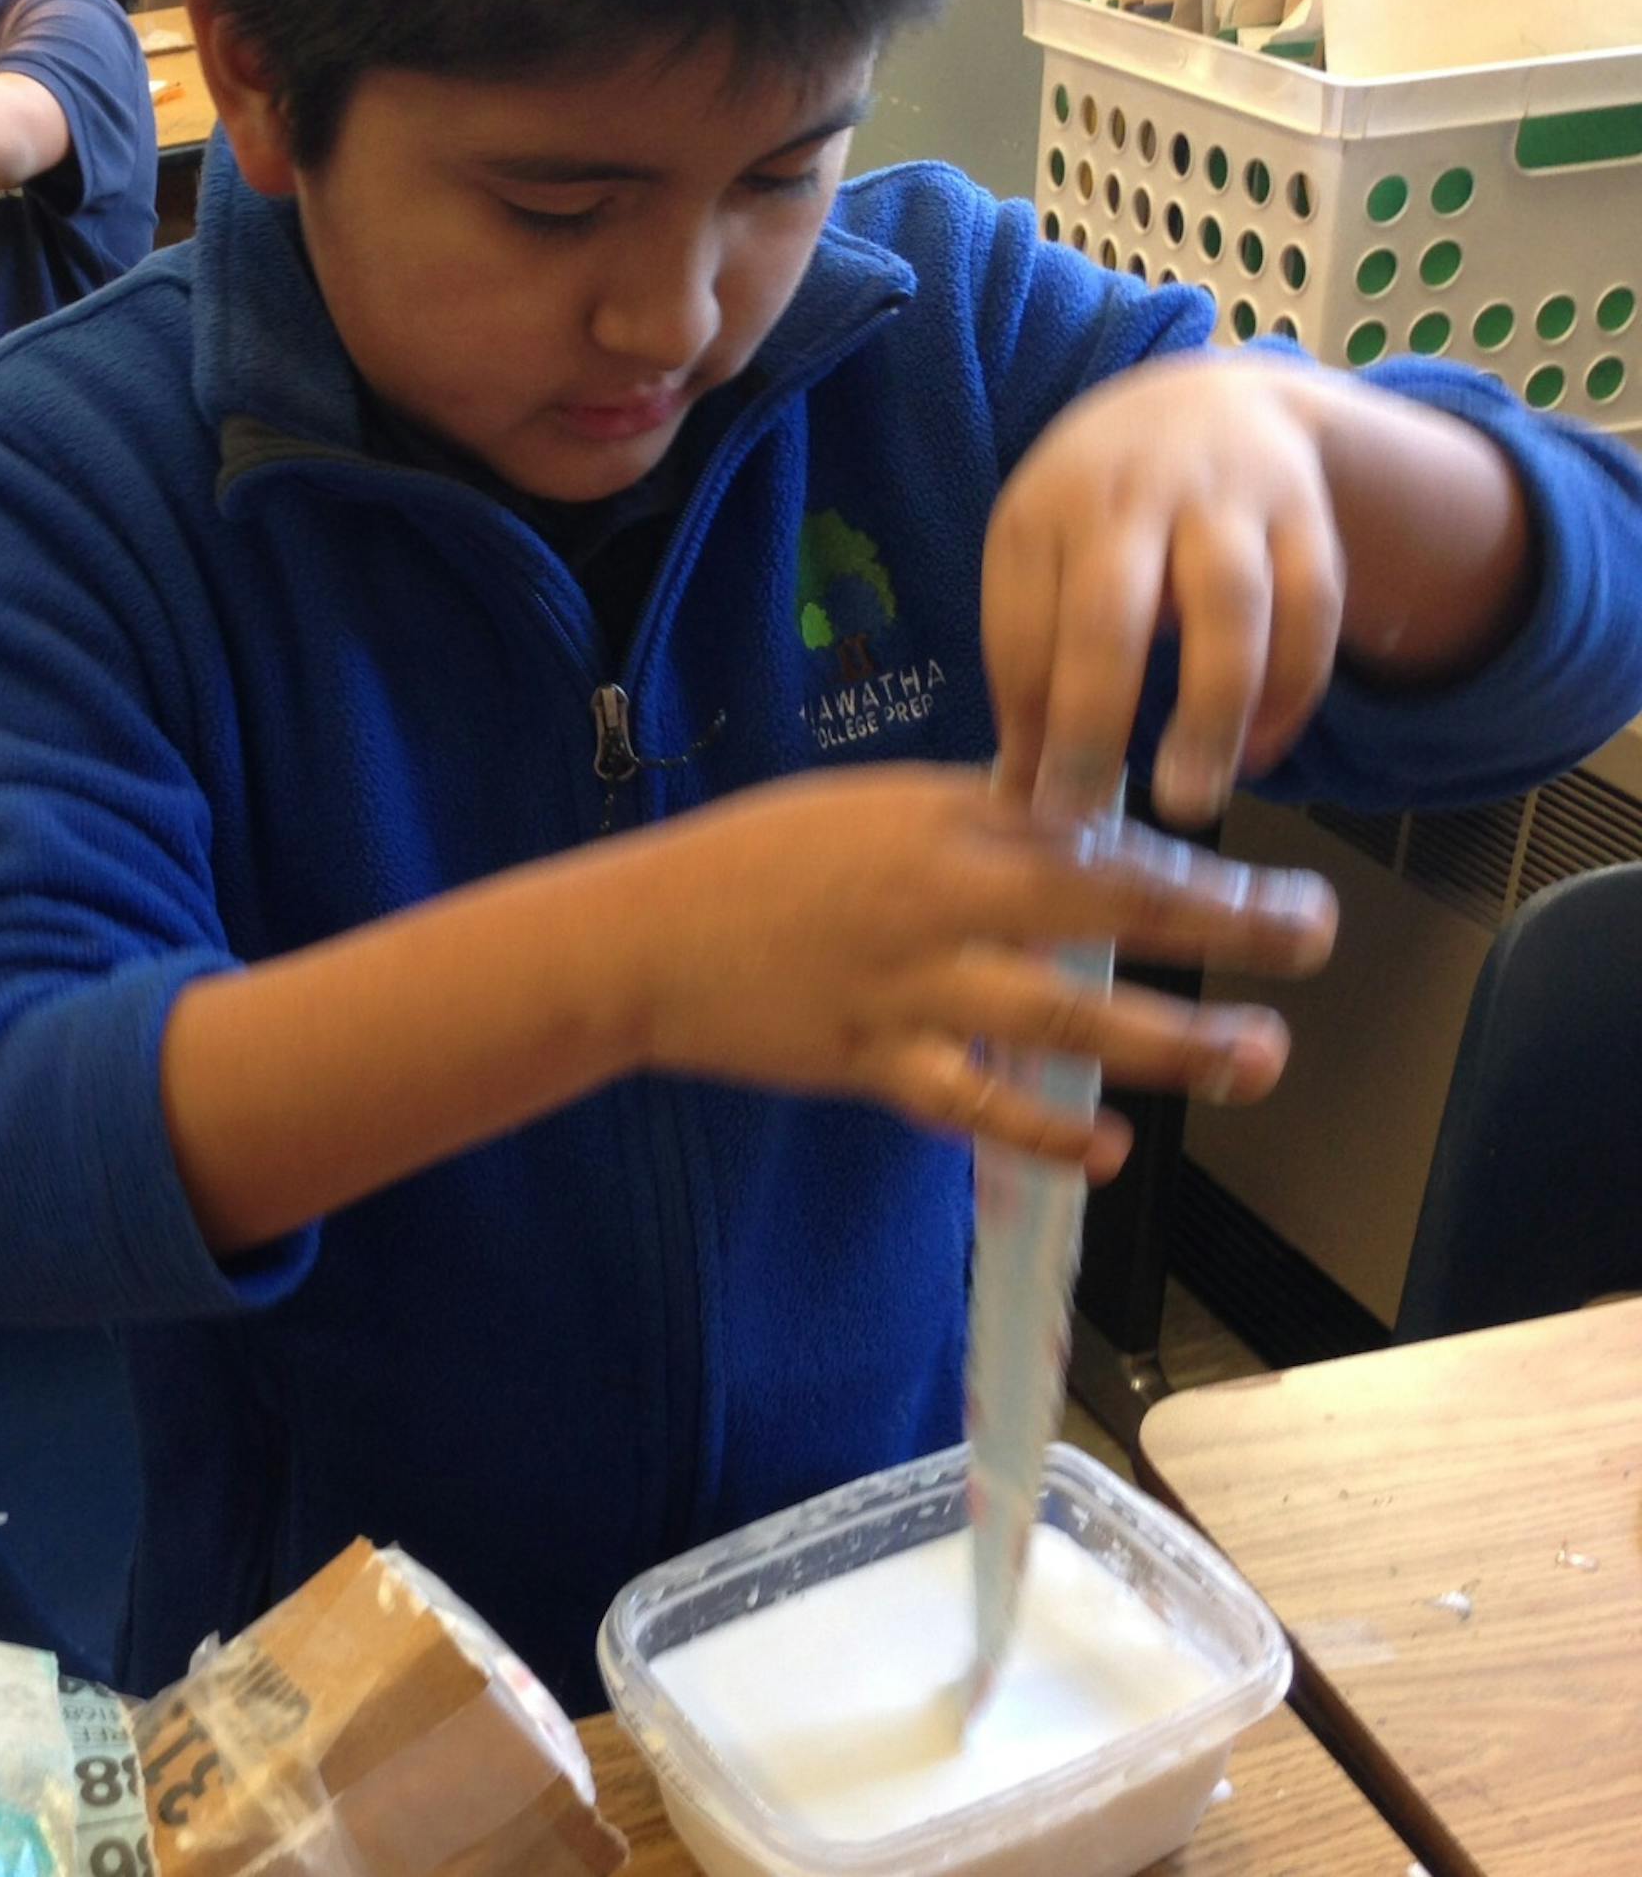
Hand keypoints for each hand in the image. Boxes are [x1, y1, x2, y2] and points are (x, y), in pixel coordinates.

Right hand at [631, 766, 1335, 1178]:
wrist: (643, 935)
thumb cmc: (757, 858)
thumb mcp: (874, 807)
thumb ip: (979, 821)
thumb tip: (1082, 830)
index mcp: (949, 827)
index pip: (1105, 844)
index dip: (1208, 874)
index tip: (1285, 898)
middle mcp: (944, 902)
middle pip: (1109, 915)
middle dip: (1224, 934)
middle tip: (1311, 952)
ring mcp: (911, 988)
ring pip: (1064, 1016)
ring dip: (1170, 1041)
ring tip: (1254, 1058)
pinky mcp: (871, 1062)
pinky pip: (975, 1104)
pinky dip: (1045, 1129)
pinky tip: (1110, 1148)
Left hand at [983, 354, 1345, 829]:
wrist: (1204, 398)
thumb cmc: (1096, 511)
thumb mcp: (1038, 556)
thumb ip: (1028, 663)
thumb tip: (1016, 794)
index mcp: (1045, 511)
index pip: (1025, 631)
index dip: (1028, 726)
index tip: (1036, 808)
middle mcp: (1132, 495)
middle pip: (1111, 617)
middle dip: (1098, 723)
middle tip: (1092, 814)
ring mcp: (1225, 497)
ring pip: (1229, 610)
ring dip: (1212, 713)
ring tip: (1192, 800)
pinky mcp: (1304, 511)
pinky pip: (1310, 607)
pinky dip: (1291, 688)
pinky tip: (1257, 753)